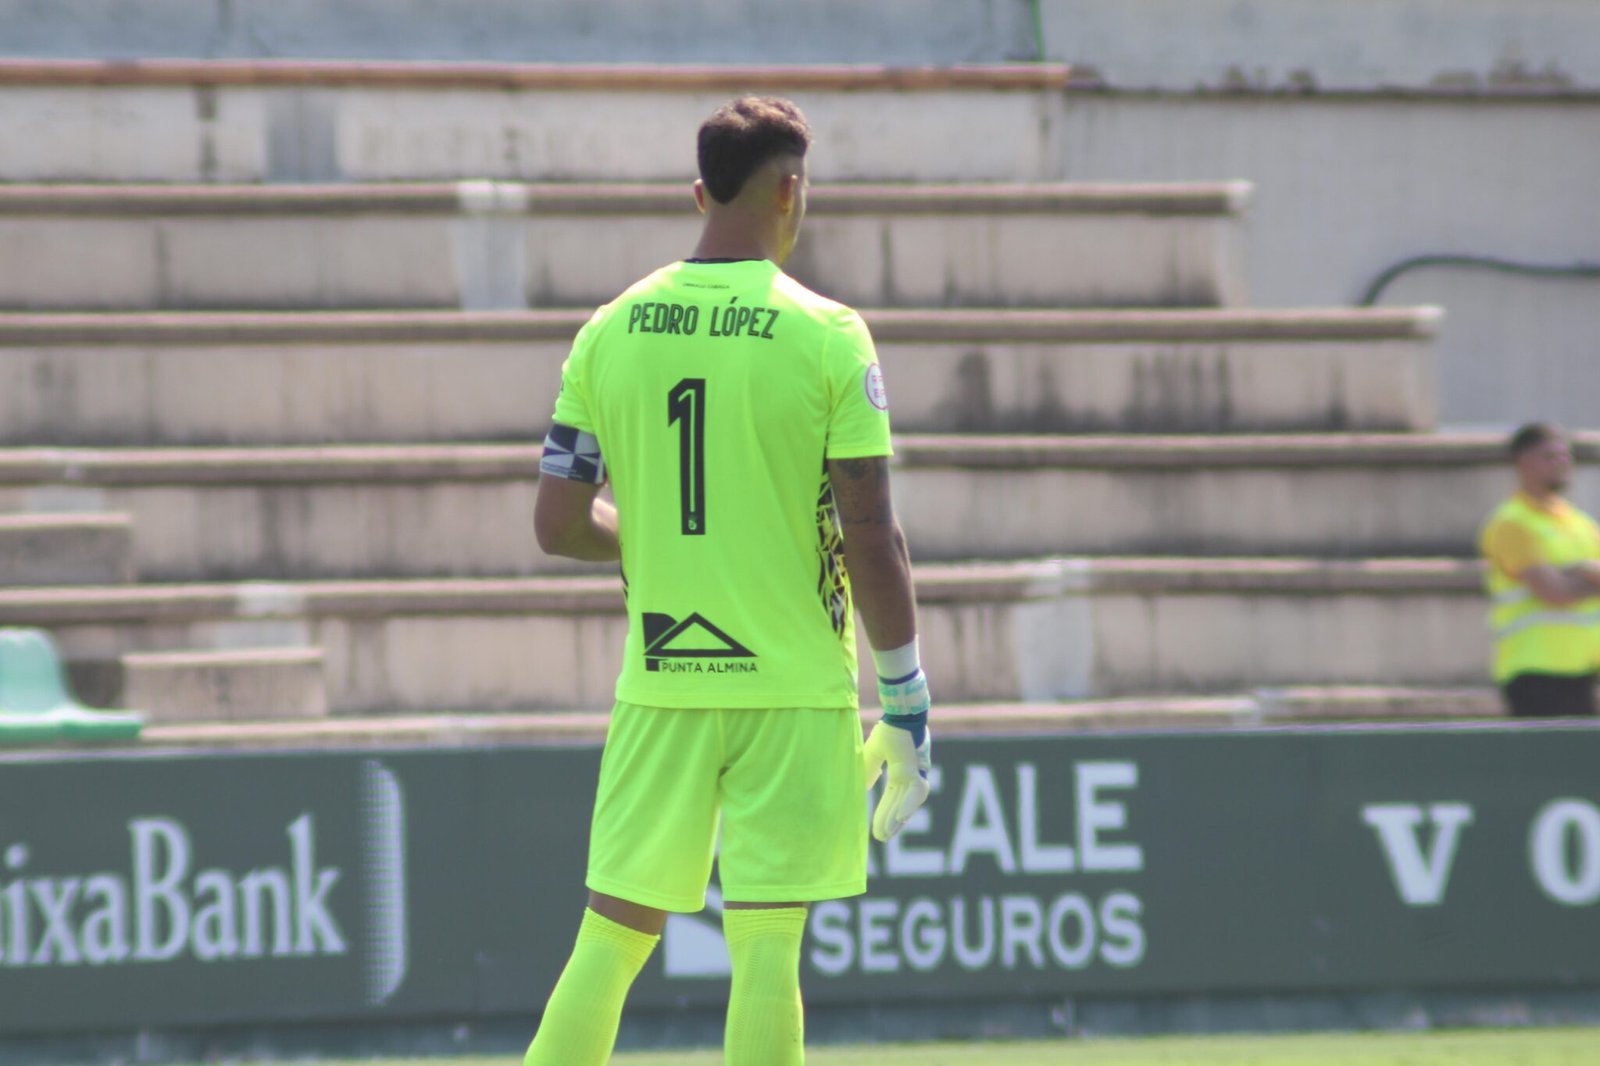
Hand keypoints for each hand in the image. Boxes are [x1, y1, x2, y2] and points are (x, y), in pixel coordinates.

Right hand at [863, 669, 932, 841]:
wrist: (900, 715)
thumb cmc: (890, 730)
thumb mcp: (873, 755)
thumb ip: (869, 771)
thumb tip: (862, 788)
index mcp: (901, 772)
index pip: (892, 798)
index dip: (884, 813)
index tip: (877, 830)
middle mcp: (911, 776)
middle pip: (900, 805)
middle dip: (890, 822)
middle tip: (881, 838)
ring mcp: (915, 773)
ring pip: (907, 803)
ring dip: (896, 819)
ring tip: (885, 834)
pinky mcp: (916, 770)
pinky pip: (913, 793)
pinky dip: (906, 807)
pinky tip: (898, 820)